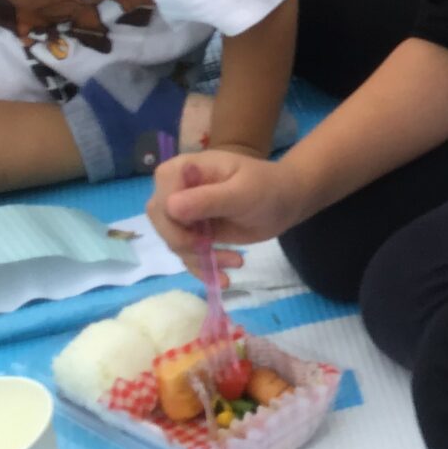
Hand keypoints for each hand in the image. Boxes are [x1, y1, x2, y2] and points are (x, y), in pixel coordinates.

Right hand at [146, 150, 309, 280]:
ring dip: (201, 258)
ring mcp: (185, 212)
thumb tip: (170, 207)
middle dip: (186, 244)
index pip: (161, 200)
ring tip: (236, 261)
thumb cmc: (267, 187)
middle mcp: (177, 189)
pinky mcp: (195, 232)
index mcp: (183, 169)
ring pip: (174, 243)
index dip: (174, 223)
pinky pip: (188, 254)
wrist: (286, 201)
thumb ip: (207, 199)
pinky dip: (203, 269)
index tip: (200, 236)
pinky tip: (224, 279)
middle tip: (212, 251)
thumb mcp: (242, 193)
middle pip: (162, 224)